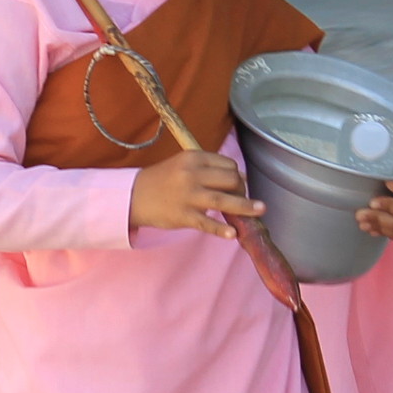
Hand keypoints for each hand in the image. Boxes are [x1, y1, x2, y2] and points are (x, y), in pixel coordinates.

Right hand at [129, 149, 264, 238]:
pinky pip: (207, 224)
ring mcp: (187, 196)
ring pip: (224, 200)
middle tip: (238, 199)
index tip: (235, 186)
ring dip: (245, 207)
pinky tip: (233, 234)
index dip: (237, 175)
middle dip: (241, 190)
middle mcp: (191, 174)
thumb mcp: (181, 164)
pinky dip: (221, 229)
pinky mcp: (183, 216)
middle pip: (231, 180)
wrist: (132, 196)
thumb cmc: (160, 180)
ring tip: (260, 210)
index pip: (228, 165)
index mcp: (192, 158)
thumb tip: (239, 179)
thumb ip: (207, 168)